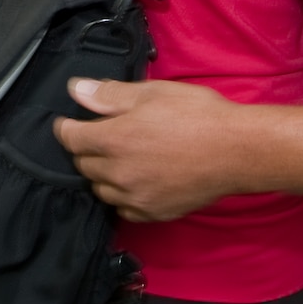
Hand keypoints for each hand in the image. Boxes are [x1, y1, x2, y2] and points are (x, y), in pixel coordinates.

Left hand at [55, 78, 244, 220]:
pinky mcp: (152, 213)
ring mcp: (135, 197)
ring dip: (102, 174)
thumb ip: (110, 95)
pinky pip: (123, 208)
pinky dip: (122, 195)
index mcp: (113, 139)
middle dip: (86, 148)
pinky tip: (136, 181)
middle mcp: (118, 173)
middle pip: (83, 164)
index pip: (70, 138)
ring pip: (100, 189)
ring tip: (120, 158)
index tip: (68, 122)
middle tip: (102, 135)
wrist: (237, 151)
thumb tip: (76, 90)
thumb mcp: (153, 93)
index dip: (66, 127)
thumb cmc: (198, 115)